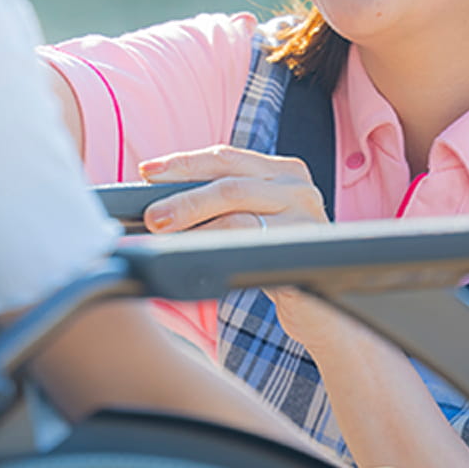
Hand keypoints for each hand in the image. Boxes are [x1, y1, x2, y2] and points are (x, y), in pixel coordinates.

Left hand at [138, 146, 350, 350]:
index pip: (225, 157)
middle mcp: (298, 187)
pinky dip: (216, 246)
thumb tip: (162, 200)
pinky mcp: (304, 250)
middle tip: (151, 216)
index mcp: (283, 171)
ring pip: (237, 212)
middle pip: (228, 183)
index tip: (148, 171)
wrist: (320, 310)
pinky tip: (194, 252)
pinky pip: (250, 244)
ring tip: (164, 232)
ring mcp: (305, 217)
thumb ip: (221, 203)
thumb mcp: (252, 221)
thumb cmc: (275, 260)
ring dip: (194, 221)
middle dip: (184, 198)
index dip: (183, 163)